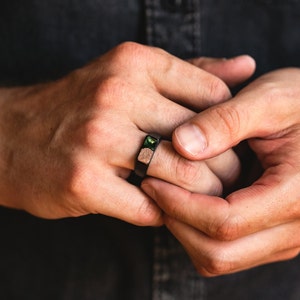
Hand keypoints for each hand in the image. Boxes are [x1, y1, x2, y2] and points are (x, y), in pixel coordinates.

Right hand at [0, 42, 253, 223]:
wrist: (12, 135)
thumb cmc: (81, 107)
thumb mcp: (133, 75)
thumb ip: (192, 73)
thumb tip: (245, 67)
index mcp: (134, 63)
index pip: (214, 94)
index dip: (225, 126)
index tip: (220, 145)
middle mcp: (116, 95)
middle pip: (203, 140)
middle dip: (221, 167)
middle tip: (219, 178)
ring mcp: (97, 139)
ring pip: (181, 176)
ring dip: (197, 194)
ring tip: (194, 195)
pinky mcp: (83, 181)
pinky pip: (148, 207)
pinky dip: (161, 212)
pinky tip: (157, 206)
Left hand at [142, 68, 299, 273]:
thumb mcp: (269, 100)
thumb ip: (226, 120)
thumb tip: (180, 144)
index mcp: (295, 195)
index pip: (224, 222)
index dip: (179, 205)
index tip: (152, 182)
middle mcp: (295, 228)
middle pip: (218, 253)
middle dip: (178, 224)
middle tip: (155, 190)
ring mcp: (284, 236)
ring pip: (220, 258)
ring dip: (186, 231)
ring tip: (169, 195)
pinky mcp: (273, 234)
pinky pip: (228, 251)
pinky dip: (200, 233)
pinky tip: (191, 201)